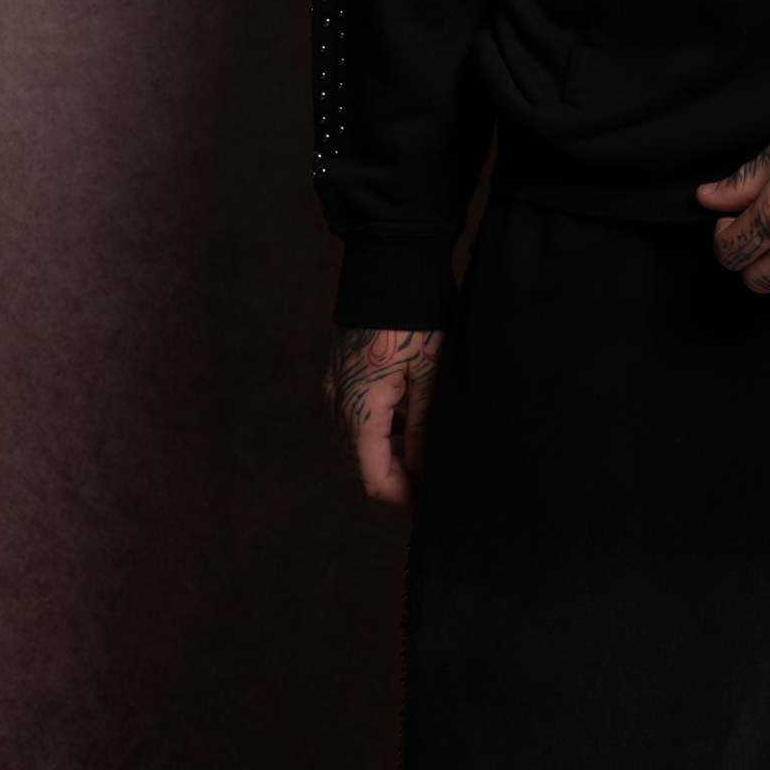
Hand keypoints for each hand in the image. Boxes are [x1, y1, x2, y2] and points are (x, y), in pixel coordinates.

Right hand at [322, 325, 443, 505]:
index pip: (373, 478)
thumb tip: (420, 470)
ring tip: (428, 449)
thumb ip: (421, 429)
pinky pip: (356, 414)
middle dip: (397, 476)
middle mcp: (339, 404)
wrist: (389, 268)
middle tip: (434, 478)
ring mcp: (335, 387)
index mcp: (361, 411)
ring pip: (359, 439)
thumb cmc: (415, 319)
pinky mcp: (339, 373)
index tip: (428, 501)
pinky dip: (379, 427)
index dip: (400, 497)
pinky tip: (409, 421)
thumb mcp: (429, 375)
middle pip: (363, 462)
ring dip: (389, 451)